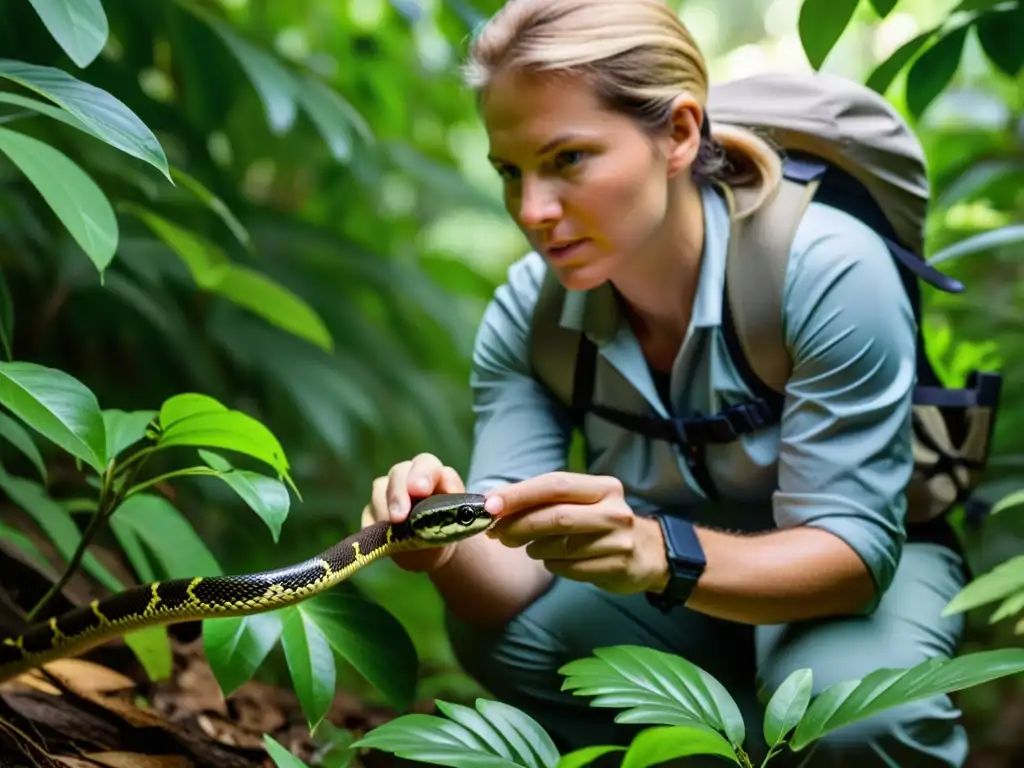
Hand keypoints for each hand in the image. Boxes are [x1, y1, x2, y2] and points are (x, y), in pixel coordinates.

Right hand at [361, 452, 465, 571]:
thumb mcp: (459, 524)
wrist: (432, 548)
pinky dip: (373, 526)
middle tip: (399, 516)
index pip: (426, 464)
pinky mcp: (372, 511)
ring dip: (384, 509)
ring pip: (380, 490)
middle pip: (399, 473)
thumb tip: (462, 514)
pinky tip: (382, 539)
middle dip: (399, 492)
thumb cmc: (449, 529)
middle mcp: (408, 477)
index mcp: (434, 474)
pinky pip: (367, 515)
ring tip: (393, 529)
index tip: (421, 491)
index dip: (423, 475)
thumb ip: (459, 516)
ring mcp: (387, 492)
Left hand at [484, 472, 667, 594]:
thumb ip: (543, 501)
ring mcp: (618, 541)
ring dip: (533, 548)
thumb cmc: (600, 523)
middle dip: (518, 525)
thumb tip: (494, 505)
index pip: (554, 484)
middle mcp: (614, 511)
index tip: (489, 505)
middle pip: (556, 516)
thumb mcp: (581, 503)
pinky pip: (568, 568)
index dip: (519, 494)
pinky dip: (552, 564)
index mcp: (603, 488)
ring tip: (528, 546)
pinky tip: (552, 559)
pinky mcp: (617, 567)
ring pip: (558, 546)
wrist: (648, 553)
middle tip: (496, 534)